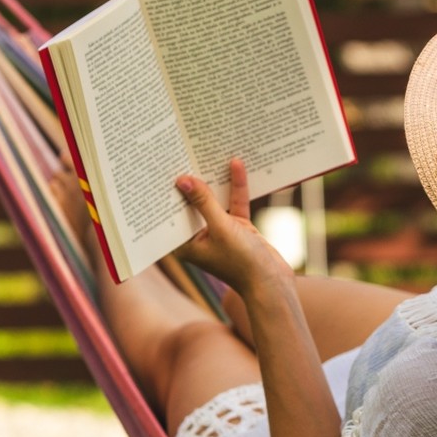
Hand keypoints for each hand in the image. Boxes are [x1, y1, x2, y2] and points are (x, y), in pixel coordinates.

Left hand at [174, 158, 292, 296]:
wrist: (273, 284)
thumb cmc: (242, 263)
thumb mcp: (222, 228)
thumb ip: (204, 203)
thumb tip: (184, 180)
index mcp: (185, 244)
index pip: (172, 213)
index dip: (168, 191)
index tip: (163, 166)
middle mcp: (200, 237)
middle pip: (193, 203)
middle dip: (193, 181)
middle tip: (184, 152)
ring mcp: (220, 232)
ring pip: (216, 200)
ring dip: (216, 181)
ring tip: (209, 153)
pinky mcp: (239, 228)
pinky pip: (234, 203)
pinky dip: (236, 187)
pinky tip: (236, 165)